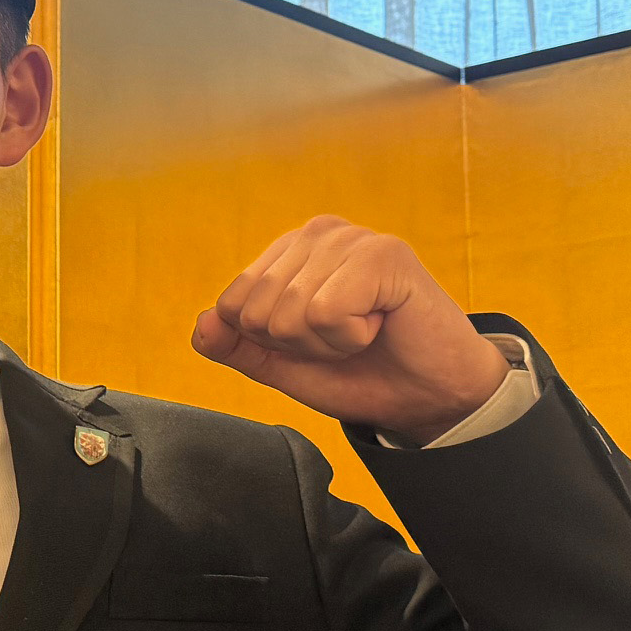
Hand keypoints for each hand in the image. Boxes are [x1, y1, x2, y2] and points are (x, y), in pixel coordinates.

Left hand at [191, 216, 510, 445]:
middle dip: (299, 344)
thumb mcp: (285, 365)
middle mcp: (317, 234)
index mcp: (289, 251)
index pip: (231, 306)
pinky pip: (327, 312)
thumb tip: (202, 325)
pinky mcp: (384, 254)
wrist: (428, 397)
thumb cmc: (362, 372)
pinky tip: (382, 324)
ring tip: (367, 331)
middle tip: (346, 340)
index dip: (271, 342)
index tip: (317, 340)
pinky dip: (351, 336)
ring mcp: (351, 238)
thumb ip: (238, 346)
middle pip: (258, 310)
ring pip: (291, 313)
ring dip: (328, 343)